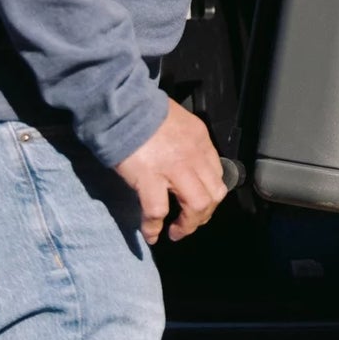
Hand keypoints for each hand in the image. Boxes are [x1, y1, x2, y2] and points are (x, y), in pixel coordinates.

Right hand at [114, 100, 226, 243]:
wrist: (122, 104)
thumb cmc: (142, 109)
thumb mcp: (176, 120)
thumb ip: (183, 140)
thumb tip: (179, 160)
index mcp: (200, 140)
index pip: (217, 173)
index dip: (210, 193)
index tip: (200, 203)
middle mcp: (194, 155)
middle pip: (214, 194)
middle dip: (204, 215)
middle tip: (190, 223)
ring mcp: (174, 168)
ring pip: (196, 206)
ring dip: (188, 226)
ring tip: (176, 233)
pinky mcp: (149, 178)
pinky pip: (157, 211)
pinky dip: (154, 227)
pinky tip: (151, 235)